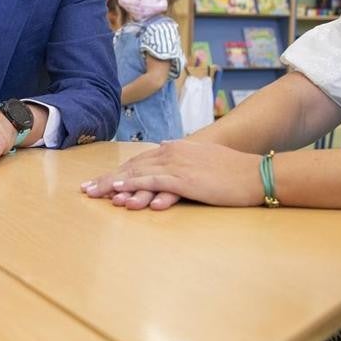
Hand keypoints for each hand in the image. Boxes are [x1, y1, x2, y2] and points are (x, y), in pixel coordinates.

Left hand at [80, 140, 263, 209]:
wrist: (255, 173)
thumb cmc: (233, 171)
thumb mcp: (203, 161)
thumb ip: (183, 160)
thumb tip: (167, 162)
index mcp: (175, 148)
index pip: (139, 161)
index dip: (118, 172)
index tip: (100, 182)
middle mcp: (171, 153)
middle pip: (131, 166)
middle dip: (106, 179)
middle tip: (85, 189)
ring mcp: (177, 165)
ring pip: (136, 173)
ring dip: (112, 183)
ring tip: (93, 192)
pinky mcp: (183, 178)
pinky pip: (152, 181)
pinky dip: (133, 185)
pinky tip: (118, 190)